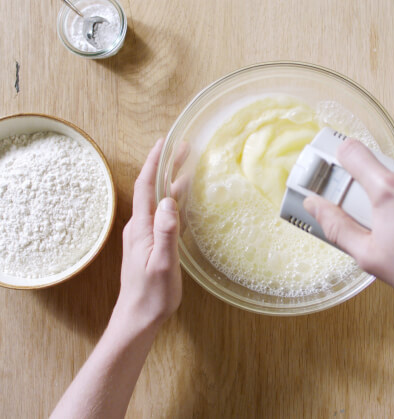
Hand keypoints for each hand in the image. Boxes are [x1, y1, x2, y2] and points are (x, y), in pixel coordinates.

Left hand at [115, 139, 181, 331]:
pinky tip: (183, 201)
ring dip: (171, 183)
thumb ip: (166, 232)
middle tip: (184, 149)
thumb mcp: (163, 263)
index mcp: (141, 228)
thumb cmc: (152, 294)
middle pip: (152, 189)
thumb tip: (169, 201)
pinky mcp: (151, 244)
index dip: (153, 163)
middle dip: (166, 167)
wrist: (138, 317)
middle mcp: (140, 227)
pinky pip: (162, 215)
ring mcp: (144, 235)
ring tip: (187, 168)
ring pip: (158, 202)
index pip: (145, 187)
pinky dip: (173, 202)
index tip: (164, 144)